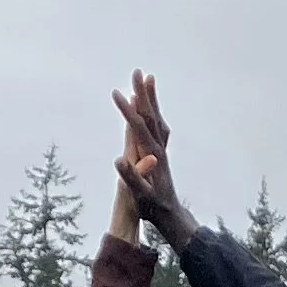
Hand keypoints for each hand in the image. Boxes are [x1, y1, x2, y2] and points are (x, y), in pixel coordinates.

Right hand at [112, 70, 196, 252]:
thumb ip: (130, 177)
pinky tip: (150, 108)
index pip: (138, 127)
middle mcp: (159, 148)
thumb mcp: (140, 195)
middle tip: (137, 72)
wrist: (170, 215)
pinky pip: (157, 125)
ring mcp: (162, 149)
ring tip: (147, 79)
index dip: (127, 110)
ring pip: (156, 117)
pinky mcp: (161, 153)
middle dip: (143, 93)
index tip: (116, 94)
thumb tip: (118, 159)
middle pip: (151, 115)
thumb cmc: (153, 207)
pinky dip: (153, 112)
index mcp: (152, 155)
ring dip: (151, 98)